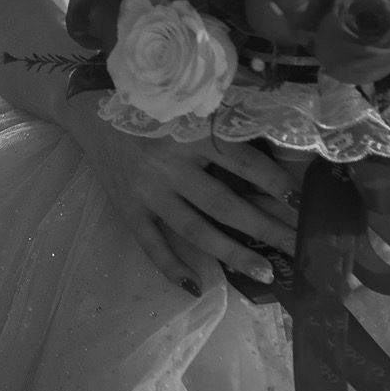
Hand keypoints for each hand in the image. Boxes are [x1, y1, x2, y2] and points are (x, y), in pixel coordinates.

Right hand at [57, 90, 299, 294]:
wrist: (89, 111)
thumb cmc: (149, 105)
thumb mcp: (186, 103)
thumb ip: (221, 118)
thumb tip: (272, 133)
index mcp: (188, 132)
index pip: (240, 159)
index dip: (272, 180)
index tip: (300, 200)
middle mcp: (169, 164)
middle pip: (224, 203)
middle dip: (266, 227)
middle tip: (298, 247)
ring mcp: (147, 191)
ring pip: (195, 230)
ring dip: (232, 254)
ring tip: (265, 274)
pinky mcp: (128, 209)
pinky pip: (151, 244)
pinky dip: (171, 267)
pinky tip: (195, 286)